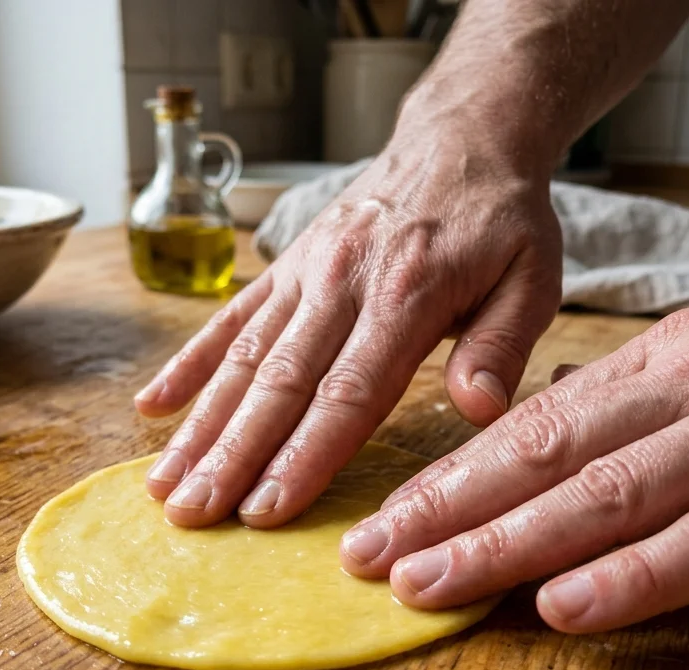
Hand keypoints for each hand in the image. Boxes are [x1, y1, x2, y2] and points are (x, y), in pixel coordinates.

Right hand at [133, 118, 561, 528]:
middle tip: (192, 514)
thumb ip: (502, 345)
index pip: (348, 392)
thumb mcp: (534, 278)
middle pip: (279, 383)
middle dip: (232, 455)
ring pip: (243, 358)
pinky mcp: (287, 265)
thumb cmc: (503, 220)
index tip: (266, 509)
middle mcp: (342, 283)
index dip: (304, 454)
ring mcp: (306, 273)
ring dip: (202, 424)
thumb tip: (478, 409)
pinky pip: (231, 318)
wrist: (462, 137)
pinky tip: (154, 408)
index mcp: (407, 295)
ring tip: (164, 484)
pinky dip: (189, 364)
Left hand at [340, 249, 688, 632]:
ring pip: (608, 497)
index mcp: (662, 362)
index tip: (385, 517)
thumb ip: (635, 405)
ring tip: (430, 585)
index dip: (448, 477)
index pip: (531, 426)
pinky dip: (637, 577)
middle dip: (447, 513)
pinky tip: (567, 608)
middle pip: (545, 458)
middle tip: (369, 560)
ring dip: (508, 545)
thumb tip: (546, 444)